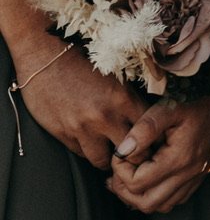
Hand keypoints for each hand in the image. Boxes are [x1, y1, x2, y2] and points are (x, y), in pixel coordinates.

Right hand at [13, 37, 146, 167]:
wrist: (45, 58)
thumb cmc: (84, 63)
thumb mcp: (116, 77)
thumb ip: (131, 100)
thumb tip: (148, 121)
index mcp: (124, 99)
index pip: (151, 131)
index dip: (155, 140)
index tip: (154, 143)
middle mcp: (105, 117)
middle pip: (133, 153)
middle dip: (136, 157)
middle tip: (137, 156)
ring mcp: (82, 128)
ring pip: (104, 160)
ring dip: (109, 159)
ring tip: (113, 155)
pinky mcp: (63, 134)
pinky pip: (81, 154)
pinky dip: (88, 151)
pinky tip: (92, 145)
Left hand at [108, 79, 209, 213]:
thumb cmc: (197, 102)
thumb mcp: (167, 109)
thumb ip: (143, 130)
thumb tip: (122, 151)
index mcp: (179, 158)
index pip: (136, 183)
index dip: (120, 170)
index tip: (120, 152)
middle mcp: (189, 173)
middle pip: (147, 202)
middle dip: (125, 190)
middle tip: (118, 172)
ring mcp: (197, 176)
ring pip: (162, 205)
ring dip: (141, 196)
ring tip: (129, 178)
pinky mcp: (200, 175)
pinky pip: (176, 199)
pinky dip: (159, 195)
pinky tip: (150, 179)